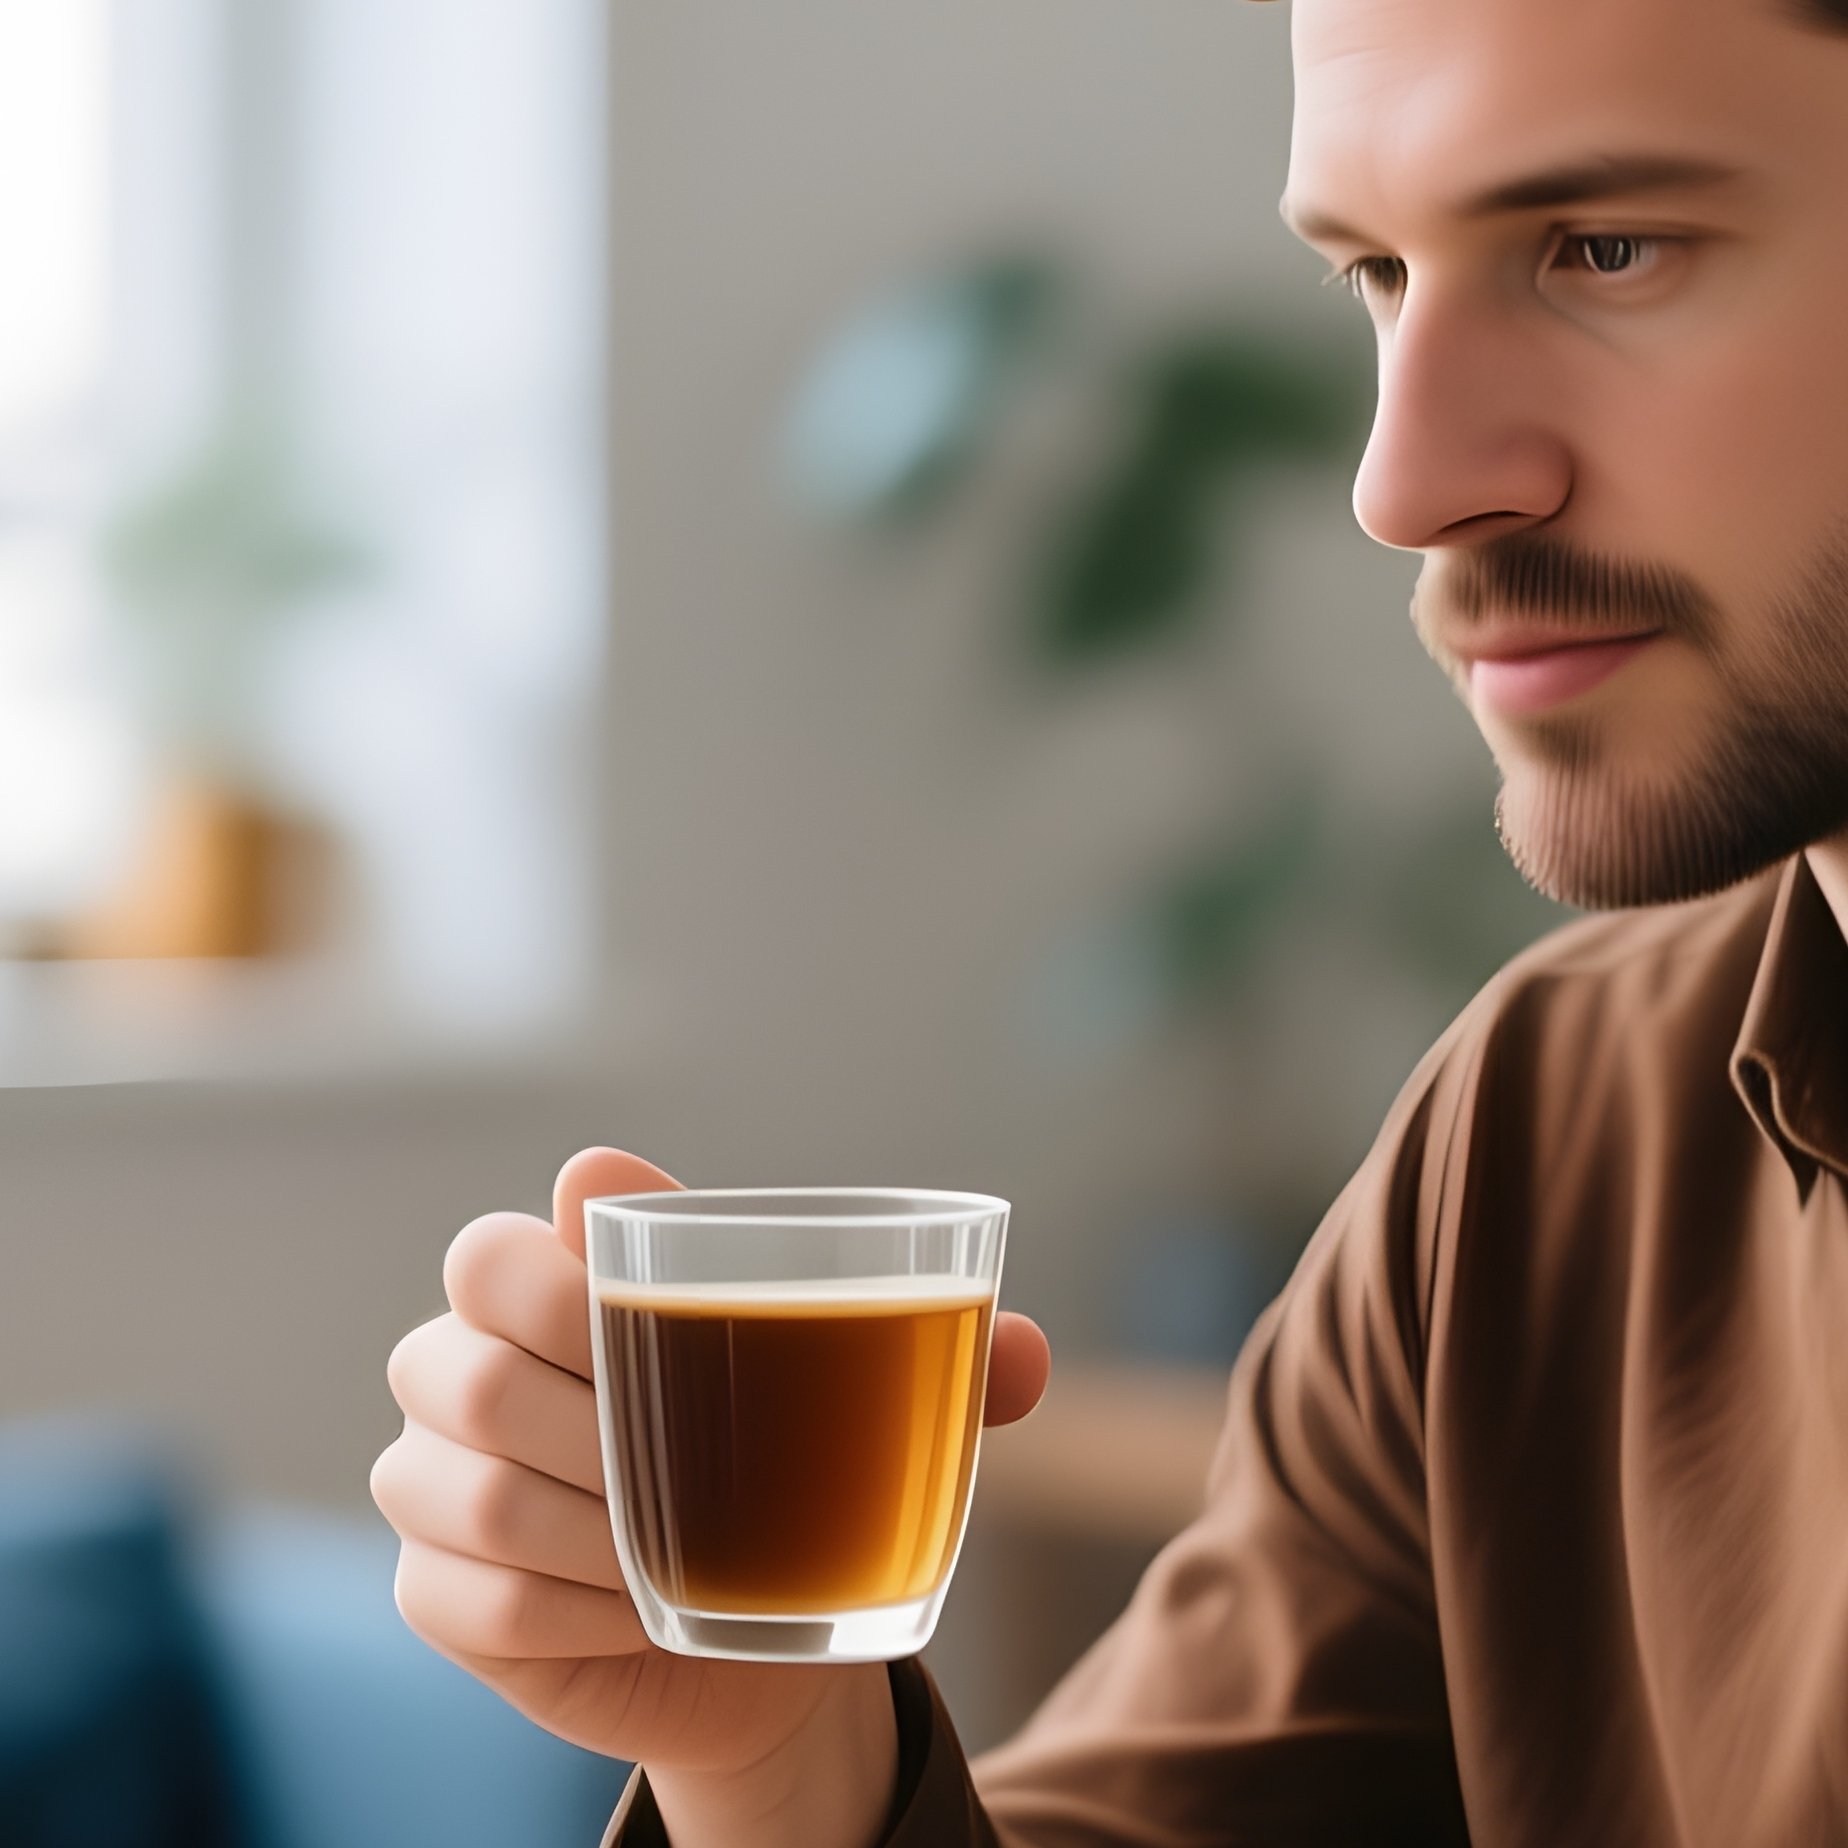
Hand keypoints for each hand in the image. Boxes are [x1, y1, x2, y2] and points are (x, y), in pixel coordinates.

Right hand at [372, 1148, 1050, 1795]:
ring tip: (675, 1546)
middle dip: (586, 1418)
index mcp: (546, 1290)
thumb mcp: (861, 1404)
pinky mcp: (435, 1593)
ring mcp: (431, 1482)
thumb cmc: (788, 1469)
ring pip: (467, 1490)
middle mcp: (463, 1369)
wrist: (750, 1623)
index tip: (639, 1306)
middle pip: (467, 1366)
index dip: (549, 1275)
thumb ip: (938, 1361)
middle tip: (693, 1455)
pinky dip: (566, 1607)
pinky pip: (467, 1597)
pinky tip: (638, 1605)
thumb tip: (1023, 1353)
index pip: (495, 1251)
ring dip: (588, 1526)